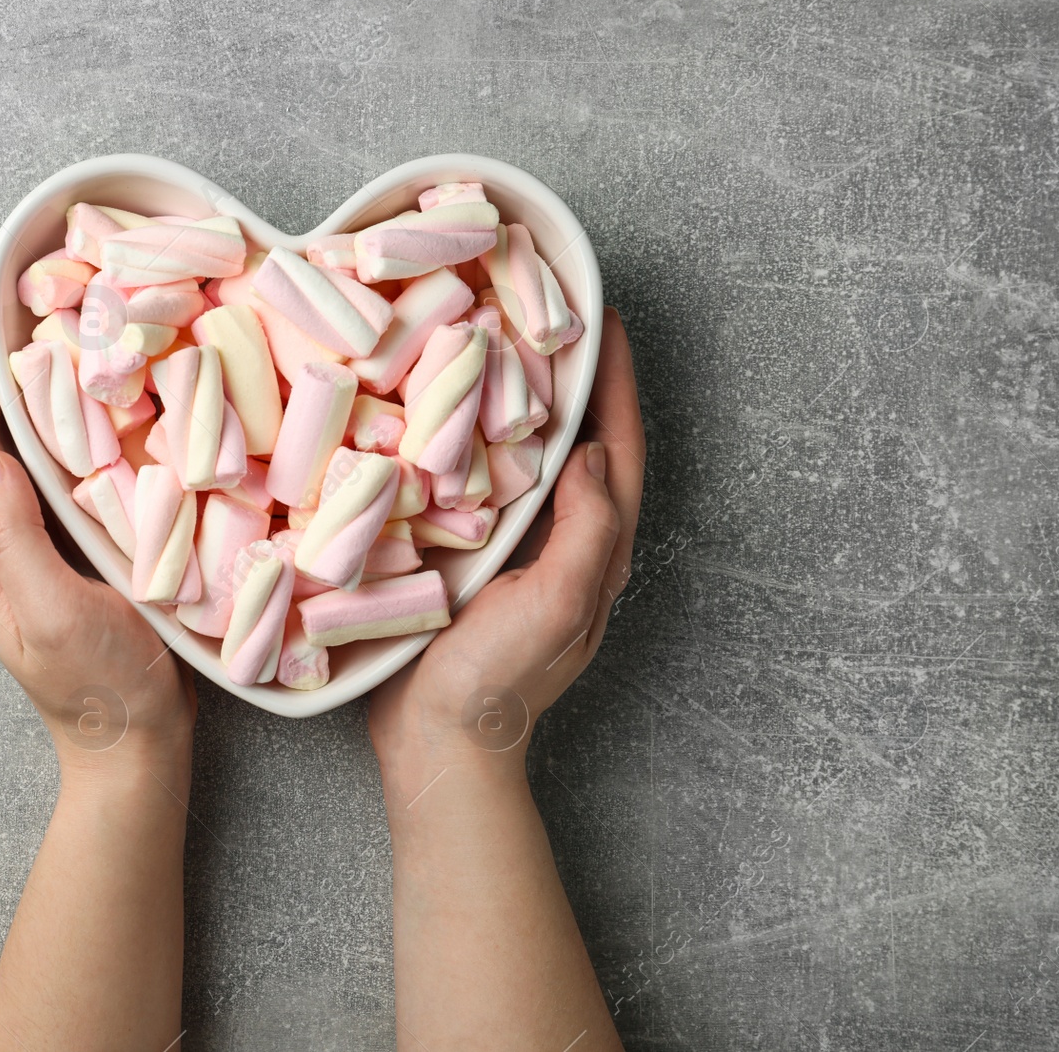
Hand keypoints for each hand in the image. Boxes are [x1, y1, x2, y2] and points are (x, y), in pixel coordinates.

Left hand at [0, 278, 194, 773]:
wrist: (135, 745)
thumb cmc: (100, 686)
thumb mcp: (52, 612)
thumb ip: (13, 536)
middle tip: (6, 297)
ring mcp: (33, 548)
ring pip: (21, 451)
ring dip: (29, 390)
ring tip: (44, 330)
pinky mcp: (71, 553)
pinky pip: (59, 474)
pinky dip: (69, 428)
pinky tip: (94, 402)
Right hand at [369, 307, 643, 776]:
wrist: (438, 743)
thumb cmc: (500, 680)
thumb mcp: (560, 603)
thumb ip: (589, 530)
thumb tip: (594, 452)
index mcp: (596, 548)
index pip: (619, 448)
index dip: (617, 383)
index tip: (606, 319)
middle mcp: (563, 542)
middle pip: (582, 444)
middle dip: (575, 380)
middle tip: (549, 315)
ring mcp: (517, 552)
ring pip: (530, 461)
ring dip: (524, 404)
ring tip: (500, 347)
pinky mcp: (470, 559)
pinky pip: (480, 485)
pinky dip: (474, 443)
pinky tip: (445, 414)